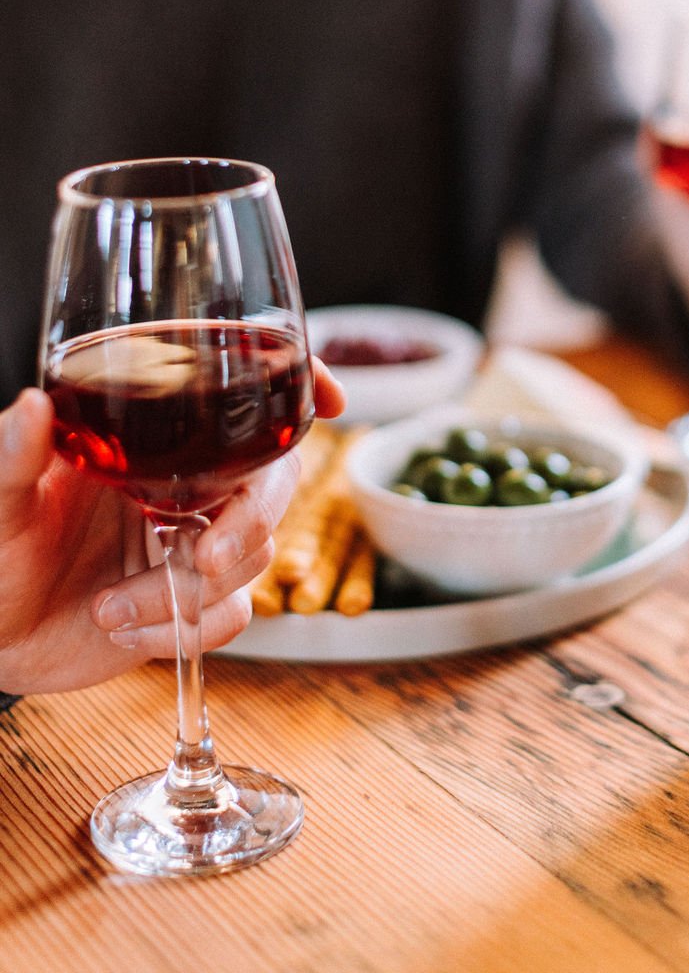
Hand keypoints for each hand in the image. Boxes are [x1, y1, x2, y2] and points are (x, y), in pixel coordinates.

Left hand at [0, 359, 343, 695]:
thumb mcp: (0, 499)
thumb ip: (15, 453)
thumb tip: (32, 406)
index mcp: (154, 442)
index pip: (239, 397)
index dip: (295, 384)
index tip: (331, 397)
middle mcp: (188, 486)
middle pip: (275, 480)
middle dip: (253, 520)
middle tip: (205, 554)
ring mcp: (196, 544)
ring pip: (257, 555)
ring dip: (189, 592)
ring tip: (116, 606)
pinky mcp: (194, 604)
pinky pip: (231, 615)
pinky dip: (184, 629)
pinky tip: (124, 629)